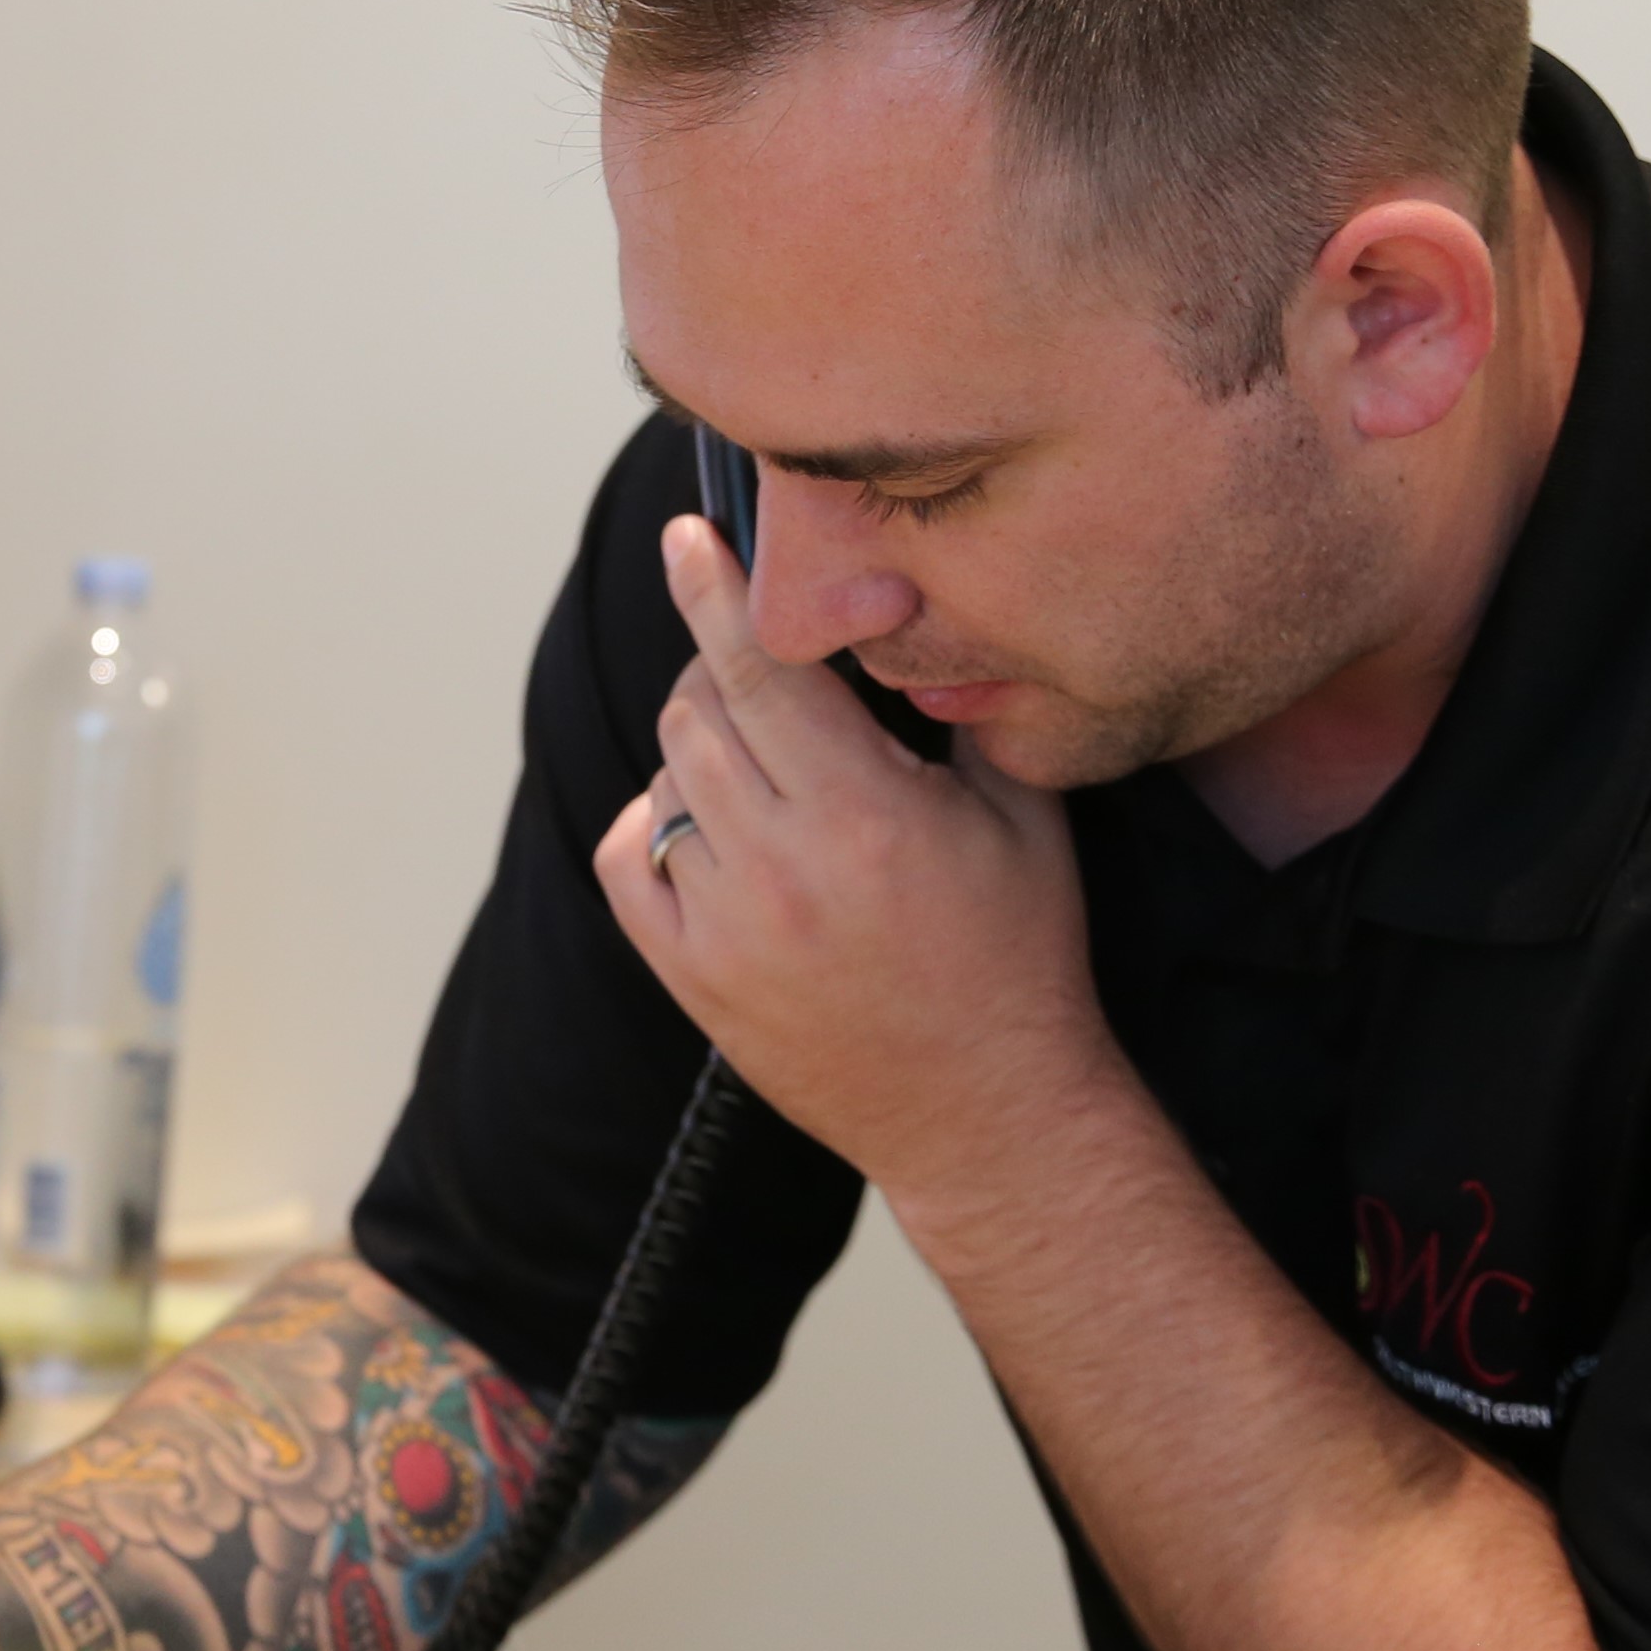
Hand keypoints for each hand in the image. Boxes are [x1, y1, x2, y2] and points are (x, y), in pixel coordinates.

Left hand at [595, 514, 1124, 1211]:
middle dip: (723, 669)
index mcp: (864, 815)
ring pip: (666, 780)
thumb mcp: (1022, 817)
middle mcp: (781, 868)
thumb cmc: (1017, 959)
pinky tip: (714, 830)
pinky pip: (628, 861)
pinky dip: (656, 824)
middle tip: (771, 676)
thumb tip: (899, 615)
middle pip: (697, 711)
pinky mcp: (693, 980)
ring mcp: (725, 930)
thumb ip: (960, 712)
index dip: (717, 590)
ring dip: (703, 750)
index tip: (688, 538)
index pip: (759, 667)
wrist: (986, 1111)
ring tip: (772, 772)